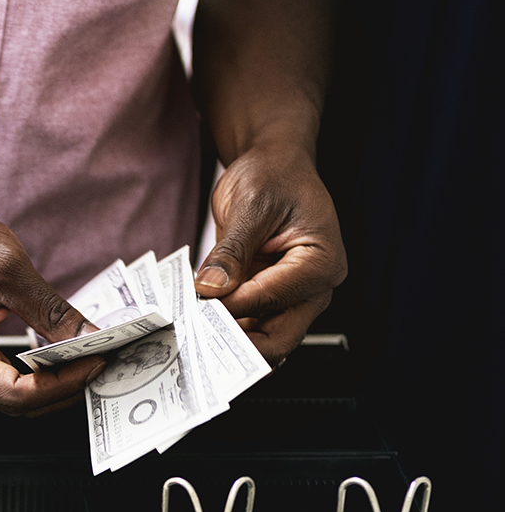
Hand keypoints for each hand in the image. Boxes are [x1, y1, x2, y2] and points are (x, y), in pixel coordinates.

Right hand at [0, 191, 106, 414]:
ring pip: (14, 396)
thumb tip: (93, 339)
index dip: (62, 385)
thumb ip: (52, 312)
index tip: (98, 363)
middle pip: (17, 403)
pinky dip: (39, 371)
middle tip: (104, 363)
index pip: (16, 395)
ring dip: (54, 382)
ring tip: (89, 358)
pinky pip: (7, 378)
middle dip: (63, 387)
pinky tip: (64, 354)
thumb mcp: (10, 272)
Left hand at [193, 140, 345, 365]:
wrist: (273, 166)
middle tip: (193, 339)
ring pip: (263, 338)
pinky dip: (226, 326)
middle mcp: (313, 286)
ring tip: (191, 332)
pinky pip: (250, 323)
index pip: (271, 300)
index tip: (193, 309)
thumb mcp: (249, 206)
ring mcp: (293, 295)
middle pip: (278, 339)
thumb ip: (231, 251)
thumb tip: (211, 288)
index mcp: (320, 262)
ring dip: (228, 339)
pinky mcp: (271, 296)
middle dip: (236, 345)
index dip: (229, 308)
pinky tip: (199, 322)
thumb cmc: (274, 176)